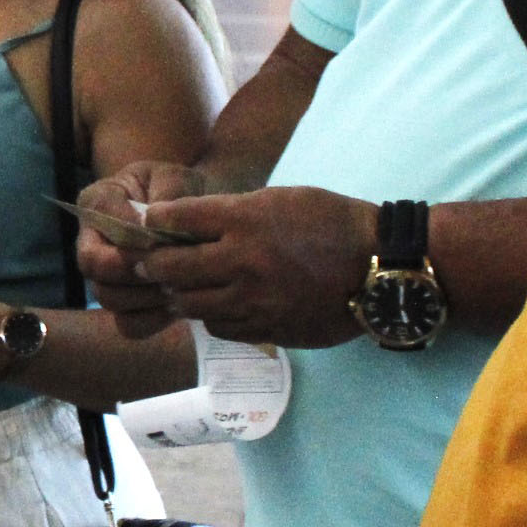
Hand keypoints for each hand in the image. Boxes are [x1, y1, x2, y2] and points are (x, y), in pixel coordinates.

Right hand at [73, 161, 213, 331]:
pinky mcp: (126, 305)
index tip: (162, 236)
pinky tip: (177, 306)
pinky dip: (153, 320)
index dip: (129, 232)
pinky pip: (130, 325)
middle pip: (94, 267)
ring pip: (109, 299)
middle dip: (135, 269)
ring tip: (177, 285)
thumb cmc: (179, 190)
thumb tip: (153, 224)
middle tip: (172, 267)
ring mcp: (106, 277)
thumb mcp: (175, 176)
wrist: (195, 214)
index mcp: (98, 202)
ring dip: (146, 295)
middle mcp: (92, 241)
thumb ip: (167, 191)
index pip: (98, 218)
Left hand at [104, 186, 377, 349]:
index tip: (147, 224)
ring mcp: (254, 300)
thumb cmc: (332, 221)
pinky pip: (220, 327)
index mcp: (245, 220)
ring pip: (189, 304)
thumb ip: (233, 211)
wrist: (379, 265)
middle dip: (151, 265)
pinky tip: (217, 305)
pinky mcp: (268, 328)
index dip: (155, 222)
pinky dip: (211, 316)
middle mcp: (243, 261)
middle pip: (170, 268)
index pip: (177, 219)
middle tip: (146, 263)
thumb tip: (187, 222)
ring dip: (179, 295)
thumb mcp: (280, 199)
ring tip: (178, 288)